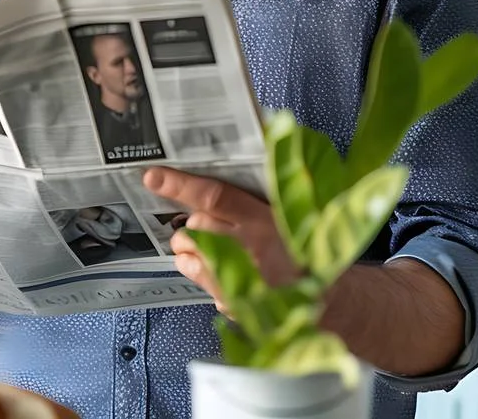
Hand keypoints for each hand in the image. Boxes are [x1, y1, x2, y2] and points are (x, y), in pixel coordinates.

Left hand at [143, 167, 298, 313]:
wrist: (324, 298)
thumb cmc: (303, 249)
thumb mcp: (287, 216)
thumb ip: (253, 200)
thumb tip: (217, 182)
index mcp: (265, 219)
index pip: (215, 197)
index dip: (182, 185)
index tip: (153, 177)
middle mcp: (248, 248)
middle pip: (196, 226)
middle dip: (194, 225)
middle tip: (208, 225)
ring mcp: (237, 277)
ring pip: (190, 252)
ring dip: (192, 247)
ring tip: (215, 249)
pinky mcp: (231, 300)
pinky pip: (196, 276)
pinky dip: (199, 269)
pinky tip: (219, 269)